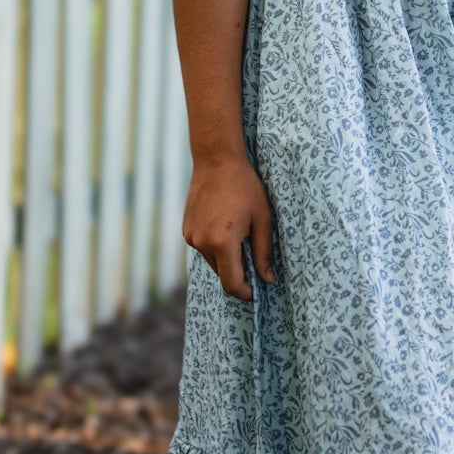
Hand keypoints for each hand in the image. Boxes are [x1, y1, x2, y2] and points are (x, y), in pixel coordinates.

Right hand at [183, 153, 276, 300]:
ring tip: (240, 232)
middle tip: (254, 253)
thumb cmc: (245, 187)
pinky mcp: (186, 229)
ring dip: (227, 258)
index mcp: (222, 243)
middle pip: (222, 274)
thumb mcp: (262, 219)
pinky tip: (226, 225)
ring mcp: (191, 236)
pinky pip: (203, 247)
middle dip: (238, 272)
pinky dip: (216, 245)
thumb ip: (264, 252)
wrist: (217, 161)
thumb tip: (268, 279)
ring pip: (212, 261)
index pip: (231, 284)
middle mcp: (202, 243)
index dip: (245, 292)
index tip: (256, 290)